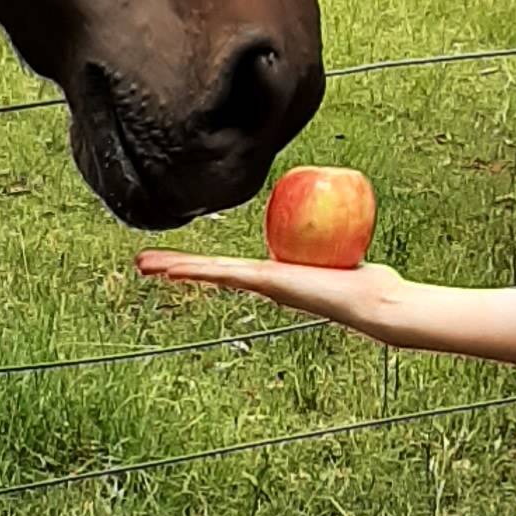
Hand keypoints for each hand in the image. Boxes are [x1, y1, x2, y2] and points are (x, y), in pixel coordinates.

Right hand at [135, 248, 406, 338]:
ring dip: (175, 267)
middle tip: (144, 263)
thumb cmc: (364, 276)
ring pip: (210, 272)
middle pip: (212, 270)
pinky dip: (196, 270)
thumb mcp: (339, 248)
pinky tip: (172, 270)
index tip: (178, 261)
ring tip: (144, 264)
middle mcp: (263, 282)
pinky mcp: (266, 282)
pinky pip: (225, 272)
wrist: (371, 300)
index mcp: (274, 275)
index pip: (230, 266)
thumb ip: (331, 234)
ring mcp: (262, 284)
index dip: (203, 263)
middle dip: (178, 266)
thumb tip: (337, 215)